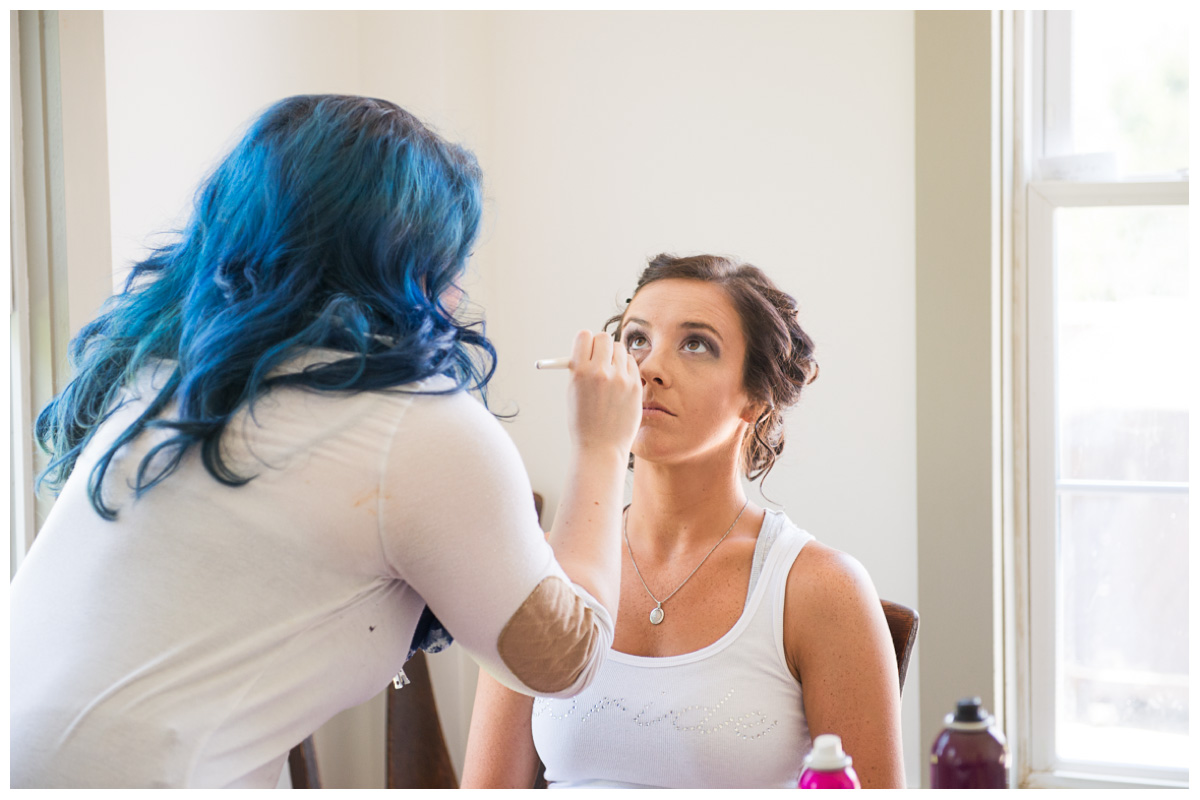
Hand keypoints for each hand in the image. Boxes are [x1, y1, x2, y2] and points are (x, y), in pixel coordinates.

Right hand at [565, 330, 641, 456]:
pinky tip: (620, 384)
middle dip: (600, 345)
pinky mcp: (635, 386)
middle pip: (603, 337)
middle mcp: (600, 372)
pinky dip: (626, 368)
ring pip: (620, 349)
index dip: (585, 343)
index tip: (586, 351)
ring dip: (614, 356)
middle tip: (600, 358)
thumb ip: (580, 367)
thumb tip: (589, 346)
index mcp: (579, 372)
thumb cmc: (584, 421)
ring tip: (610, 375)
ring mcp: (620, 379)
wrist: (601, 447)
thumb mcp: (573, 392)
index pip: (584, 336)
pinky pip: (631, 363)